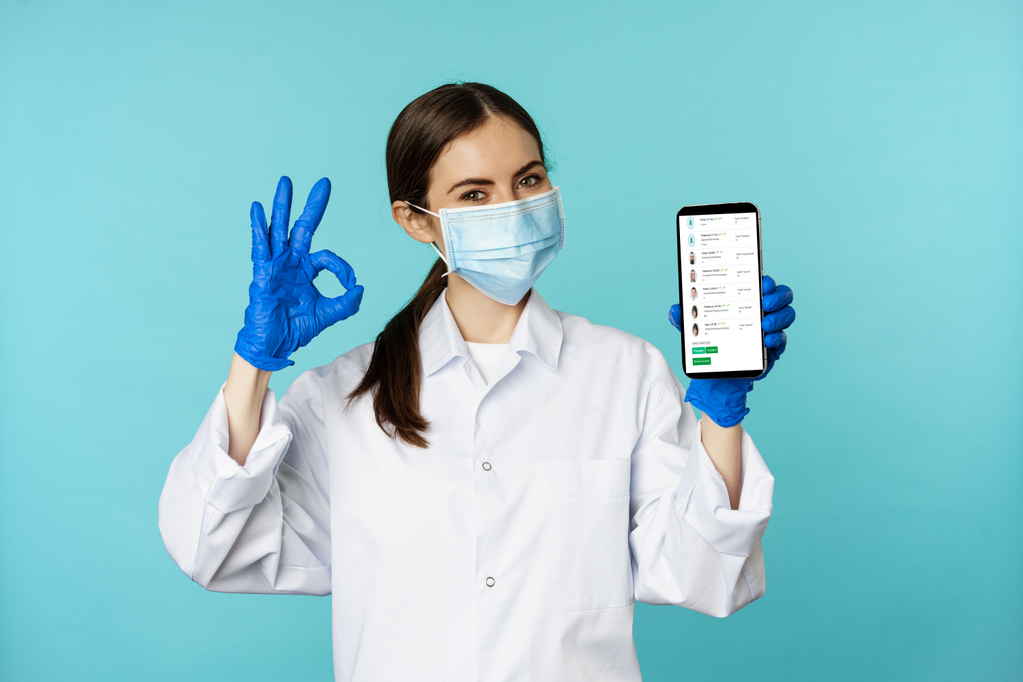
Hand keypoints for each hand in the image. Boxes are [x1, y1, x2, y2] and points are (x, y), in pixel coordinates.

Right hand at [234, 176, 363, 370]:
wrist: (275, 344)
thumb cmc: (296, 329)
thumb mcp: (328, 314)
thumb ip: (346, 303)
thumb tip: (360, 288)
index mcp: (307, 270)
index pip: (328, 257)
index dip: (343, 268)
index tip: (351, 284)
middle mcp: (292, 262)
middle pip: (303, 228)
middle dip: (312, 206)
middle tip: (323, 183)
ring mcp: (276, 264)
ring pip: (280, 229)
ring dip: (283, 206)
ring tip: (285, 182)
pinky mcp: (263, 272)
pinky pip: (260, 246)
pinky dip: (259, 227)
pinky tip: (257, 208)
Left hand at [668, 275, 794, 425]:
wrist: (715, 376)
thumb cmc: (709, 345)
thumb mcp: (695, 331)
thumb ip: (685, 319)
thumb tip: (674, 309)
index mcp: (746, 301)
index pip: (763, 284)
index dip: (767, 281)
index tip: (762, 282)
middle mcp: (762, 311)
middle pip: (782, 296)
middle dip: (778, 296)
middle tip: (765, 302)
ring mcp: (770, 329)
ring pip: (787, 315)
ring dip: (779, 317)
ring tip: (764, 324)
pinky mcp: (773, 348)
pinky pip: (783, 340)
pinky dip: (778, 338)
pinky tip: (767, 339)